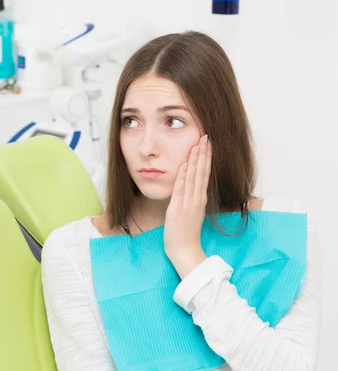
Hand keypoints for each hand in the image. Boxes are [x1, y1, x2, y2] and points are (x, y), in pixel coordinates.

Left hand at [164, 134, 211, 278]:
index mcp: (200, 198)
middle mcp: (197, 198)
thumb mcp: (191, 211)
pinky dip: (184, 176)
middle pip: (202, 172)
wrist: (184, 249)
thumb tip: (189, 185)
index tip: (207, 143)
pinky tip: (186, 164)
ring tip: (197, 144)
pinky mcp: (179, 208)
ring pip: (194, 177)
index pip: (205, 173)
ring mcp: (189, 203)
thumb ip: (192, 198)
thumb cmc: (185, 232)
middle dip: (203, 153)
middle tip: (206, 136)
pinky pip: (182, 189)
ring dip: (195, 160)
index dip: (206, 157)